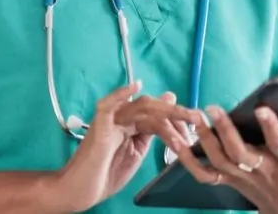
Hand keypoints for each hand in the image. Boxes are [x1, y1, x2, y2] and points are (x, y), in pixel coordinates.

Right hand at [46, 81, 198, 212]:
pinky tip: (134, 87)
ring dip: (165, 111)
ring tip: (186, 118)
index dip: (177, 119)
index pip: (157, 114)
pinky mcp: (98, 127)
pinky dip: (119, 94)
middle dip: (176, 112)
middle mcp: (119, 119)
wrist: (81, 190)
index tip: (194, 128)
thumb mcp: (136, 152)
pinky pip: (107, 106)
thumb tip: (167, 106)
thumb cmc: (104, 175)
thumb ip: (151, 132)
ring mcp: (108, 122)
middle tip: (196, 118)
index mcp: (130, 126)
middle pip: (150, 107)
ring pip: (139, 107)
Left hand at [171, 105, 277, 213]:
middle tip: (213, 108)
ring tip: (193, 117)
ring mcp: (242, 176)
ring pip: (218, 161)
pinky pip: (203, 173)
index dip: (271, 127)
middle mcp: (261, 169)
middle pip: (240, 153)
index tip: (263, 109)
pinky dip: (188, 159)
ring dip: (203, 139)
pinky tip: (175, 141)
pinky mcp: (228, 180)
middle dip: (225, 131)